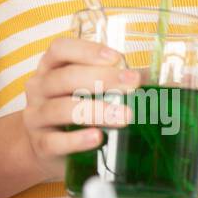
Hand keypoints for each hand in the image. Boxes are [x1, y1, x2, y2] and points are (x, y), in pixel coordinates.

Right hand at [22, 38, 139, 179]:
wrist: (44, 148)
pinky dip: (77, 140)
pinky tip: (98, 137)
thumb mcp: (87, 91)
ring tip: (124, 116)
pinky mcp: (40, 145)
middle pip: (64, 77)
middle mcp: (38, 88)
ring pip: (60, 109)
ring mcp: (36, 117)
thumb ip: (117, 81)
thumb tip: (161, 78)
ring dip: (95, 110)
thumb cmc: (73, 111)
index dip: (87, 51)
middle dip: (100, 79)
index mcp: (50, 68)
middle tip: (132, 84)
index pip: (60, 49)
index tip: (116, 58)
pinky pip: (55, 141)